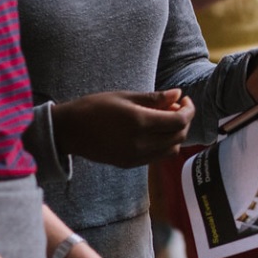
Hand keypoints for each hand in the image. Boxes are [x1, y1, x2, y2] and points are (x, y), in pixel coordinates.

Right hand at [51, 90, 194, 167]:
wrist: (68, 130)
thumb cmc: (94, 107)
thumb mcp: (124, 96)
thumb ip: (154, 98)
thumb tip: (178, 94)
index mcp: (139, 122)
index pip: (179, 121)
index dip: (188, 110)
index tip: (184, 100)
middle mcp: (140, 143)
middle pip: (179, 136)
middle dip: (184, 120)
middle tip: (177, 107)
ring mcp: (135, 156)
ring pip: (171, 149)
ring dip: (176, 134)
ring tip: (166, 119)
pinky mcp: (130, 163)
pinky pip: (158, 156)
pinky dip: (164, 145)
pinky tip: (155, 132)